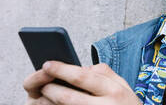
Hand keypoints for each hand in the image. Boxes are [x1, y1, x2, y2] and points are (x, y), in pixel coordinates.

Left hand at [23, 61, 142, 104]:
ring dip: (50, 103)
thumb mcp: (124, 86)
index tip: (48, 64)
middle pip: (68, 98)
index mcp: (114, 90)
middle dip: (51, 89)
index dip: (62, 70)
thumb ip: (105, 73)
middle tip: (42, 82)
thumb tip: (82, 68)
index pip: (83, 77)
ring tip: (44, 96)